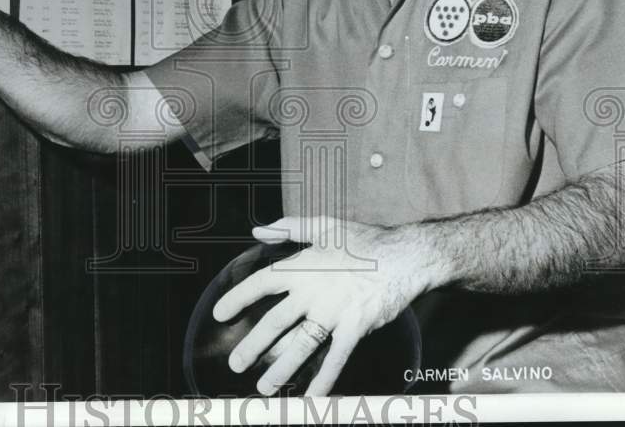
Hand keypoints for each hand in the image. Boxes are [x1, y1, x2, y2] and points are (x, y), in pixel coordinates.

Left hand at [212, 216, 448, 396]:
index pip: (262, 282)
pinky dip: (324, 379)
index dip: (239, 298)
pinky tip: (312, 398)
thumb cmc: (364, 239)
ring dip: (281, 369)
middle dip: (253, 345)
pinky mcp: (356, 328)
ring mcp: (335, 312)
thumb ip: (289, 227)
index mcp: (303, 266)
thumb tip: (256, 231)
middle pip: (276, 322)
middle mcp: (314, 291)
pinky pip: (336, 359)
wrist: (405, 255)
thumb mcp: (324, 225)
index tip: (220, 314)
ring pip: (301, 345)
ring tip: (264, 387)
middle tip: (235, 364)